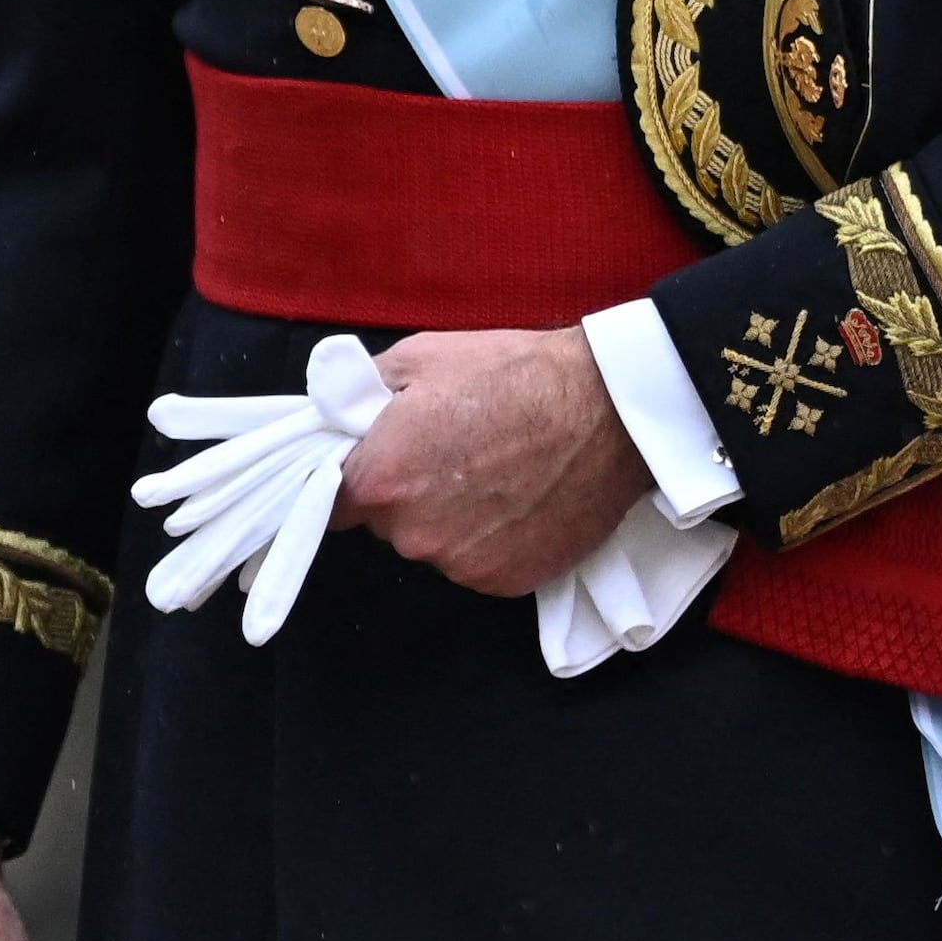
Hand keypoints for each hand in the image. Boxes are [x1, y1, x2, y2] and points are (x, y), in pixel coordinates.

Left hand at [342, 325, 650, 596]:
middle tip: (454, 453)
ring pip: (436, 545)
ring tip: (499, 473)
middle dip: (408, 494)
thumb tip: (338, 418)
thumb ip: (362, 395)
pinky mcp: (507, 583)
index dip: (355, 476)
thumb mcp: (422, 357)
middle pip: (386, 525)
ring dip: (452, 519)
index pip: (330, 500)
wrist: (611, 410)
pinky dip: (494, 539)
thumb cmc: (516, 374)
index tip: (382, 460)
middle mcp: (412, 534)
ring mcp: (461, 565)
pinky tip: (522, 499)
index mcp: (381, 479)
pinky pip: (480, 563)